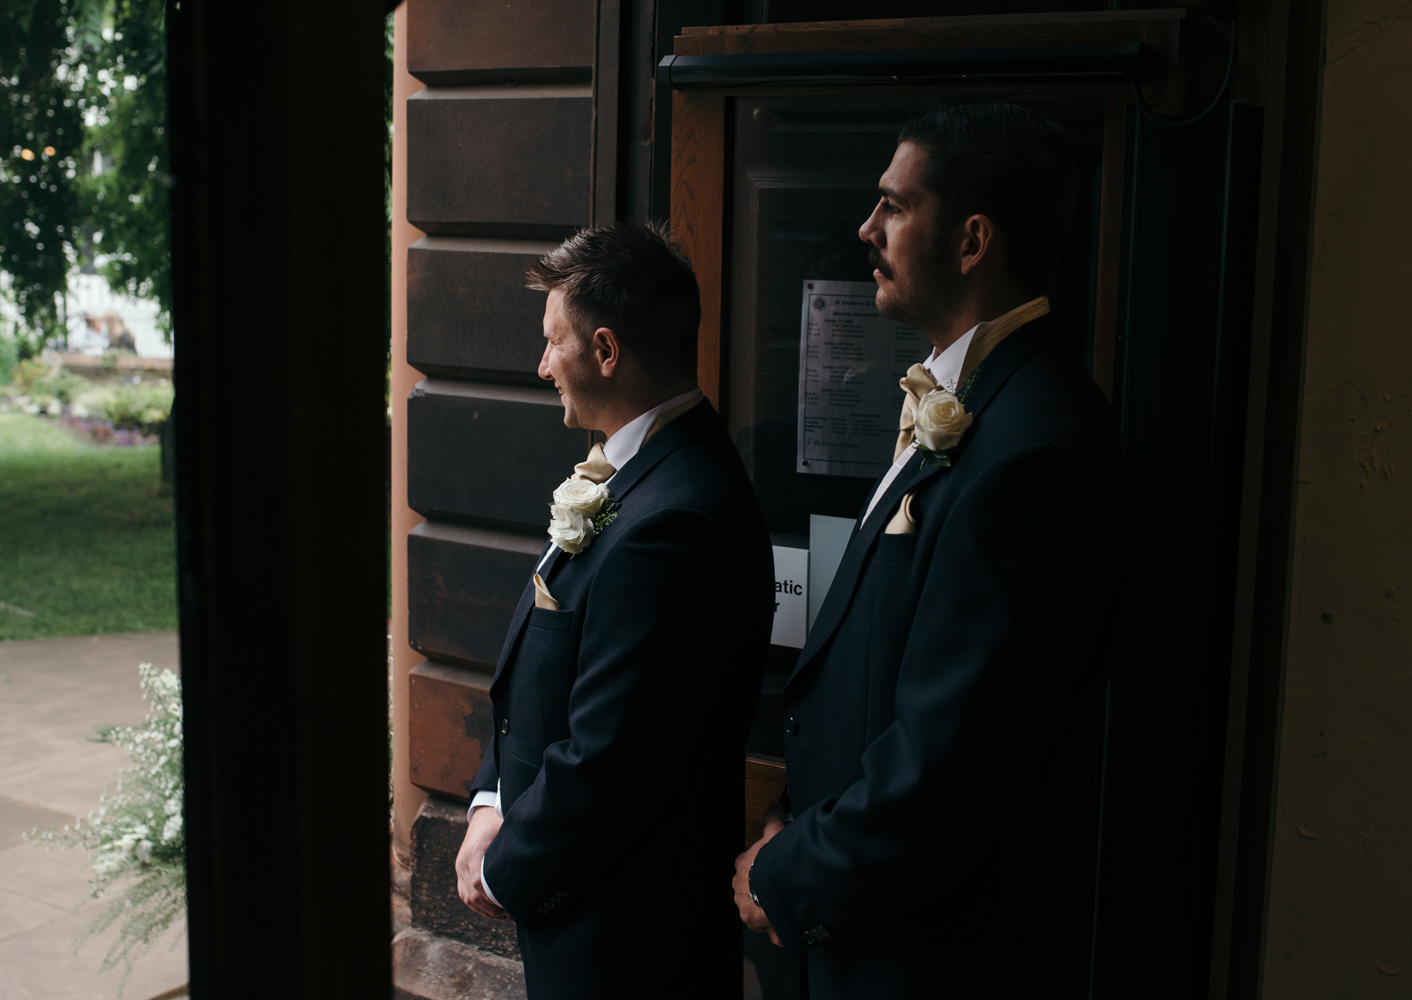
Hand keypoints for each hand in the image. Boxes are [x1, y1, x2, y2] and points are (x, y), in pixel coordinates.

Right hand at [455, 806, 509, 921]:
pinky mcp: (461, 871)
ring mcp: (460, 867)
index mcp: (474, 851)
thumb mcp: (506, 832)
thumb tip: (531, 867)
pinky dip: (477, 905)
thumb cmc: (498, 823)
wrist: (482, 815)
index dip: (491, 897)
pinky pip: (464, 894)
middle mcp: (463, 861)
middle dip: (490, 909)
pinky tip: (492, 910)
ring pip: (467, 898)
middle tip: (510, 914)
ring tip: (503, 916)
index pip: (477, 882)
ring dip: (484, 910)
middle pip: (471, 894)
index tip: (509, 905)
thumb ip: (513, 850)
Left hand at [734, 801, 787, 946]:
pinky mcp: (756, 923)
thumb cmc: (774, 861)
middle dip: (765, 890)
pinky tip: (789, 922)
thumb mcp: (775, 835)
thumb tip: (774, 806)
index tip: (773, 866)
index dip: (762, 865)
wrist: (777, 889)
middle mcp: (740, 888)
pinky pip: (767, 927)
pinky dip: (778, 927)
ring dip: (770, 910)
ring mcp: (746, 907)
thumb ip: (773, 820)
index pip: (747, 865)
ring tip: (787, 907)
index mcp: (743, 866)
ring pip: (757, 910)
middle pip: (751, 889)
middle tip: (782, 888)